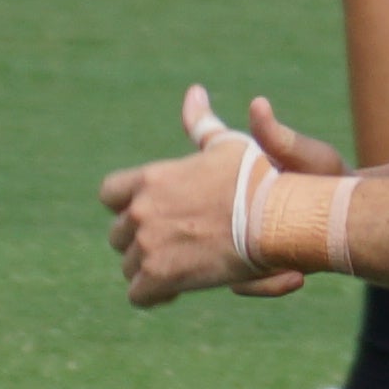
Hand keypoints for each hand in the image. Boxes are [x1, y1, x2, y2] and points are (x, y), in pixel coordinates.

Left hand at [97, 84, 347, 305]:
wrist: (279, 217)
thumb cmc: (259, 179)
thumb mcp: (228, 146)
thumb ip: (202, 124)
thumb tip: (194, 92)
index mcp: (151, 178)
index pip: (109, 194)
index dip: (126, 206)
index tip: (149, 214)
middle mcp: (141, 210)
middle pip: (118, 234)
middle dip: (140, 240)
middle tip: (172, 244)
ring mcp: (148, 244)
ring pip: (129, 266)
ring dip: (149, 268)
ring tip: (179, 267)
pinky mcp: (160, 275)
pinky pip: (140, 295)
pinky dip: (157, 295)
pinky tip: (179, 288)